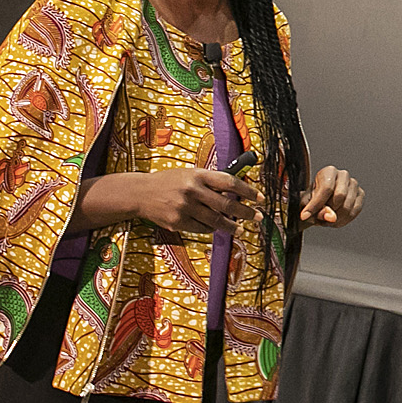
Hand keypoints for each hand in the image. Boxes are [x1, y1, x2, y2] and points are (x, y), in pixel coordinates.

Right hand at [130, 167, 259, 234]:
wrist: (140, 193)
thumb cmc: (169, 181)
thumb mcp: (190, 174)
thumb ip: (211, 181)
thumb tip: (237, 191)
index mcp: (198, 175)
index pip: (229, 182)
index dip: (248, 191)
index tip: (260, 198)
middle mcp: (193, 190)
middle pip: (226, 204)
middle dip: (246, 212)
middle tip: (258, 217)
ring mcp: (185, 208)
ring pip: (216, 220)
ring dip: (231, 226)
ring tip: (241, 228)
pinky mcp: (178, 222)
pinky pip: (202, 229)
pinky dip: (211, 228)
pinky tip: (216, 227)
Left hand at [300, 164, 362, 228]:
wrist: (320, 202)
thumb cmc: (312, 199)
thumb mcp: (307, 204)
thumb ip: (316, 209)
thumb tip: (331, 216)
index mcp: (329, 171)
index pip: (326, 188)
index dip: (316, 205)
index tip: (305, 216)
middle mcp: (343, 175)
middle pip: (340, 196)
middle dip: (329, 211)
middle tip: (319, 217)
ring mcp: (354, 184)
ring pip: (348, 206)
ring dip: (335, 218)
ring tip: (326, 220)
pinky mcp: (360, 194)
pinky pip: (355, 210)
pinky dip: (345, 220)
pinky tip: (336, 220)